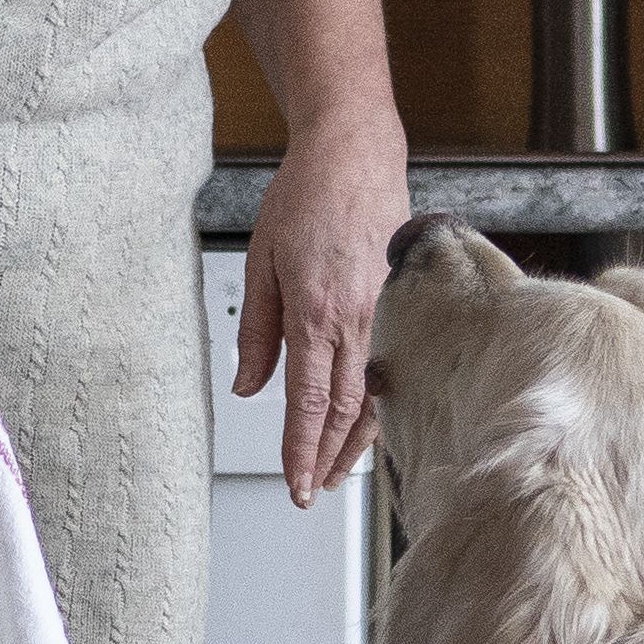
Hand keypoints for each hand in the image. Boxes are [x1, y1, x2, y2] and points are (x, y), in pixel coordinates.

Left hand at [239, 107, 408, 509]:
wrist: (355, 152)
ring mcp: (382, 312)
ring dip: (354, 440)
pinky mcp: (396, 302)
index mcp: (316, 312)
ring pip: (371, 393)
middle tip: (312, 491)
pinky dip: (374, 404)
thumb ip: (257, 330)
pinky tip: (365, 423)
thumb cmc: (305, 195)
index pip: (309, 402)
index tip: (295, 484)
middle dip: (328, 458)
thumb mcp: (260, 261)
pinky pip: (386, 366)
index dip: (302, 450)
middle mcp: (356, 319)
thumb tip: (248, 386)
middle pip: (345, 410)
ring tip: (336, 472)